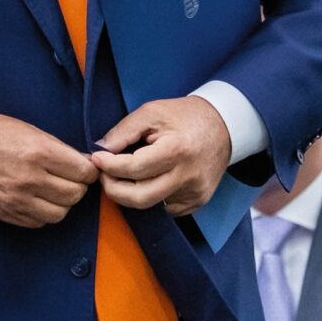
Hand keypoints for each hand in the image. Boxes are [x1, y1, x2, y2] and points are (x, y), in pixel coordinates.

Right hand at [0, 110, 98, 227]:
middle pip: (75, 195)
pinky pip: (37, 223)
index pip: (83, 173)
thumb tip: (84, 164)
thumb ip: (58, 149)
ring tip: (52, 191)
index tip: (85, 169)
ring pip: (59, 214)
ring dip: (61, 203)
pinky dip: (42, 213)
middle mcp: (30, 179)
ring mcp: (16, 200)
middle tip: (69, 178)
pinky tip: (36, 199)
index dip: (89, 171)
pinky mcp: (5, 213)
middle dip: (77, 186)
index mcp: (38, 152)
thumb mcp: (29, 130)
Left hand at [90, 96, 230, 215]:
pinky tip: (150, 180)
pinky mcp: (197, 202)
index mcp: (177, 151)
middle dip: (113, 190)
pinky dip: (151, 197)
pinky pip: (165, 208)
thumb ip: (123, 131)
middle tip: (104, 175)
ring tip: (124, 176)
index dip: (109, 166)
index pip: (134, 169)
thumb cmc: (185, 116)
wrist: (224, 126)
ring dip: (130, 194)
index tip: (97, 158)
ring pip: (150, 205)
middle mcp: (188, 176)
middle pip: (139, 198)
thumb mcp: (152, 112)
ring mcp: (194, 193)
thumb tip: (100, 149)